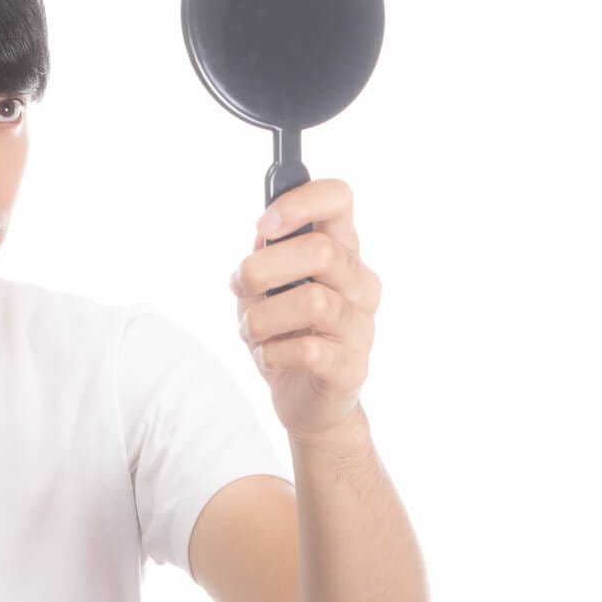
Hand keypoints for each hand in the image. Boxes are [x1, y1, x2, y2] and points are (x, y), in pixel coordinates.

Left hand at [229, 178, 380, 443]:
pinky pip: (309, 351)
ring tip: (252, 331)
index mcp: (340, 251)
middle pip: (322, 252)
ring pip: (313, 303)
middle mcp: (360, 283)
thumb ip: (266, 255)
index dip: (300, 202)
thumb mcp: (265, 288)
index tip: (263, 225)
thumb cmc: (284, 334)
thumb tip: (264, 230)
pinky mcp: (352, 367)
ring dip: (261, 318)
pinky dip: (272, 353)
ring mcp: (361, 326)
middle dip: (262, 269)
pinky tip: (268, 356)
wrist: (304, 402)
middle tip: (240, 287)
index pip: (339, 199)